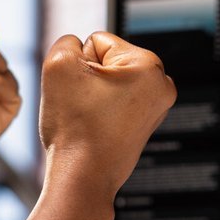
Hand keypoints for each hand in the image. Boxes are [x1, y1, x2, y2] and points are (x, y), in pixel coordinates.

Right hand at [38, 31, 176, 204]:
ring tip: (89, 118)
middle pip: (107, 61)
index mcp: (149, 66)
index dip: (79, 64)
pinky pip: (113, 104)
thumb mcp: (58, 65)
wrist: (82, 178)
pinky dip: (100, 112)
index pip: (97, 42)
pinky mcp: (143, 125)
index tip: (82, 92)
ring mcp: (155, 107)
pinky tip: (95, 128)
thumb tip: (79, 49)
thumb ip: (67, 42)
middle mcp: (161, 86)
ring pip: (107, 83)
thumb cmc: (75, 128)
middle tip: (85, 107)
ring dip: (92, 95)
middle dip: (89, 79)